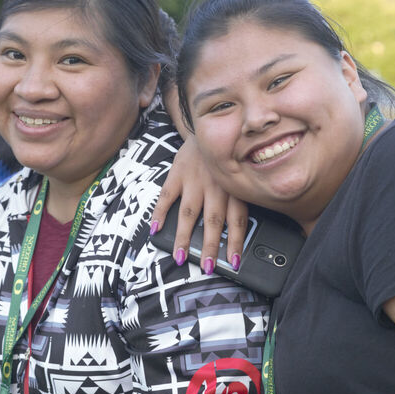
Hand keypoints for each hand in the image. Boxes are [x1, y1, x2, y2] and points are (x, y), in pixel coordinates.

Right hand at [151, 138, 248, 271]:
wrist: (209, 125)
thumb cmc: (227, 158)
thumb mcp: (239, 175)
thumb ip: (238, 199)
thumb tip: (239, 233)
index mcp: (234, 188)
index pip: (237, 220)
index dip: (235, 242)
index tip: (233, 262)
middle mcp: (215, 185)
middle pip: (213, 221)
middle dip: (209, 246)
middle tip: (207, 267)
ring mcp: (194, 179)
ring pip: (189, 212)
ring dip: (183, 236)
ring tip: (179, 257)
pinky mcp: (177, 172)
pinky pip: (167, 195)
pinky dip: (159, 212)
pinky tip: (155, 229)